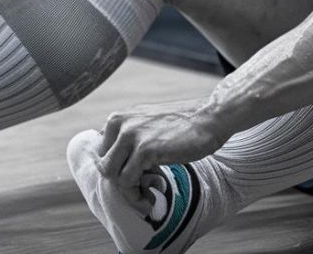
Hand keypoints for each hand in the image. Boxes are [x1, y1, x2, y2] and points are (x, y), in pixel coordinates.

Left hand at [97, 99, 230, 212]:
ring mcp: (130, 135)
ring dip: (130, 191)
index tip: (138, 180)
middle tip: (145, 190)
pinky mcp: (144, 149)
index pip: (103, 155)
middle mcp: (119, 124)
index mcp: (117, 119)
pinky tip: (156, 190)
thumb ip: (130, 140)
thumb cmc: (182, 127)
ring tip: (150, 194)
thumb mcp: (147, 126)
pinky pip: (127, 181)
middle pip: (105, 166)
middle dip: (123, 183)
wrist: (209, 118)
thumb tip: (117, 170)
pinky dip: (138, 193)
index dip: (120, 171)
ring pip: (112, 175)